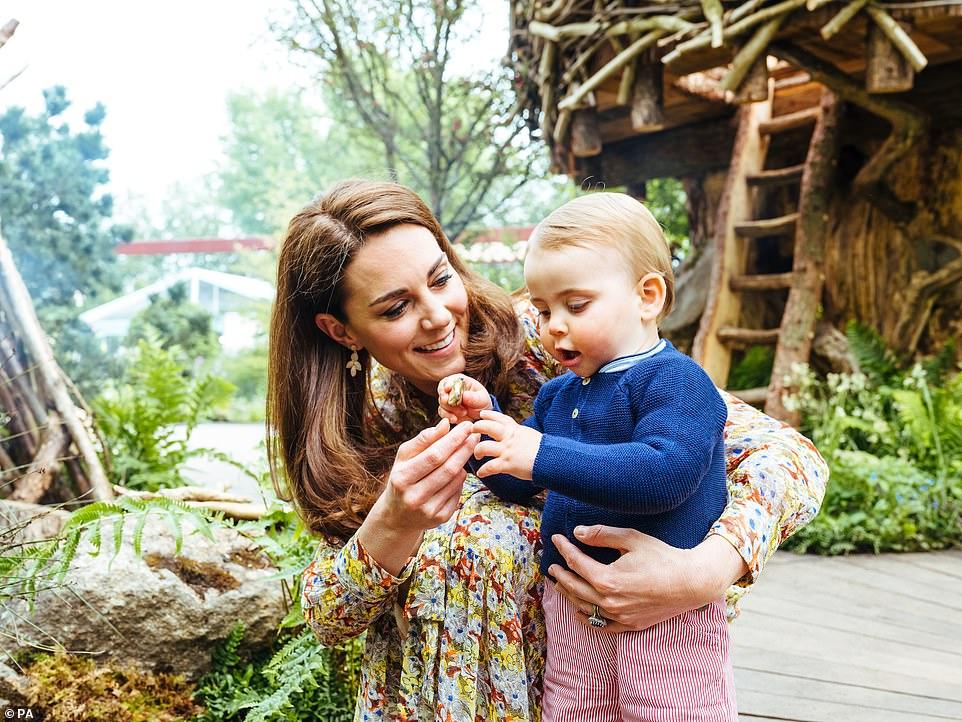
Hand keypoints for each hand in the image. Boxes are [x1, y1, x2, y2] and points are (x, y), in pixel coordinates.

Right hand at [437, 374, 491, 422]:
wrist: (482, 412)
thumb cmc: (482, 401)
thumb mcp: (482, 398)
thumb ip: (474, 397)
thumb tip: (464, 395)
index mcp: (459, 381)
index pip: (448, 380)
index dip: (446, 384)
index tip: (448, 389)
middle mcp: (450, 389)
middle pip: (442, 392)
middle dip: (446, 400)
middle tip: (454, 405)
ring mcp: (447, 400)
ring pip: (442, 404)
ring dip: (450, 410)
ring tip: (464, 413)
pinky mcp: (447, 410)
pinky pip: (442, 413)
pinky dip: (448, 416)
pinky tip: (455, 419)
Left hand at [472, 409, 540, 479]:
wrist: (551, 459)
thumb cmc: (543, 449)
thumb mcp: (529, 434)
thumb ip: (518, 433)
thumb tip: (514, 433)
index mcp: (515, 429)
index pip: (499, 418)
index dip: (488, 415)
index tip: (481, 415)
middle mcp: (508, 437)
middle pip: (486, 427)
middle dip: (476, 428)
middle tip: (472, 432)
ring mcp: (506, 450)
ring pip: (483, 447)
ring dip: (477, 451)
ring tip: (477, 455)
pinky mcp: (507, 464)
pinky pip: (489, 467)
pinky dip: (483, 471)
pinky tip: (481, 473)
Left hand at [548, 527, 745, 631]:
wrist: (691, 583)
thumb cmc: (663, 557)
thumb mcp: (632, 539)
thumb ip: (602, 535)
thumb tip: (578, 533)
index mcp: (607, 579)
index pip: (576, 563)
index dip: (564, 549)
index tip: (556, 538)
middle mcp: (610, 602)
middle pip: (575, 587)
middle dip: (560, 574)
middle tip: (552, 565)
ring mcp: (619, 616)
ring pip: (584, 607)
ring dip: (569, 594)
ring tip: (560, 584)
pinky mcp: (630, 625)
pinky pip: (601, 625)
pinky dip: (587, 618)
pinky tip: (579, 611)